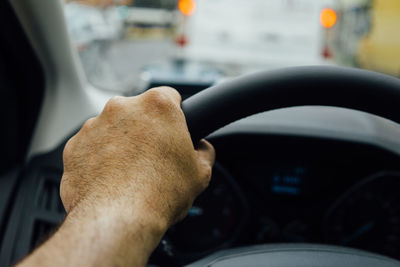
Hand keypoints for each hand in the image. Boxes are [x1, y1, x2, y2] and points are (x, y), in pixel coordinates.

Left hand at [60, 87, 214, 226]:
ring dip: (122, 142)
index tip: (172, 129)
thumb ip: (204, 151)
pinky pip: (92, 145)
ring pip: (113, 127)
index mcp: (157, 106)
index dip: (174, 114)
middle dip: (146, 129)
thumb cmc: (158, 194)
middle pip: (139, 111)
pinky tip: (111, 178)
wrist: (117, 219)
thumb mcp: (201, 173)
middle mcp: (123, 108)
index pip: (170, 96)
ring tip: (130, 171)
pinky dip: (100, 157)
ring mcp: (94, 125)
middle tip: (153, 156)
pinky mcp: (75, 145)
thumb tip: (200, 149)